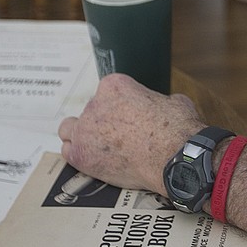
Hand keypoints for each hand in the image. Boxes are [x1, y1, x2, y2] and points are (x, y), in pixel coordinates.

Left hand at [58, 73, 202, 192]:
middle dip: (102, 121)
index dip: (119, 106)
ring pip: (70, 128)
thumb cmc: (177, 129)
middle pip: (90, 110)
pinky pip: (68, 151)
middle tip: (118, 135)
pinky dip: (80, 155)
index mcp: (115, 85)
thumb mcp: (173, 101)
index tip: (129, 117)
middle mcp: (95, 103)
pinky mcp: (81, 154)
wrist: (174, 156)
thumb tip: (164, 106)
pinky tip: (94, 161)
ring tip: (98, 146)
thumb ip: (158, 101)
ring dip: (81, 135)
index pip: (107, 91)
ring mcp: (85, 129)